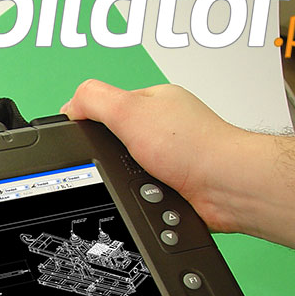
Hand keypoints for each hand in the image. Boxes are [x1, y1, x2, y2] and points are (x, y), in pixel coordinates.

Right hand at [62, 80, 294, 255]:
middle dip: (109, 157)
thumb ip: (94, 100)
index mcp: (152, 99)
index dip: (90, 122)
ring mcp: (169, 156)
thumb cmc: (194, 146)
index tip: (83, 136)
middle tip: (119, 161)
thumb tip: (69, 105)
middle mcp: (163, 126)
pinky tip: (149, 194)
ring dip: (127, 180)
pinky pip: (142, 190)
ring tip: (139, 180)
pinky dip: (141, 196)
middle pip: (113, 142)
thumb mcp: (129, 110)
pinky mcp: (173, 183)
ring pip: (126, 170)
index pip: (105, 105)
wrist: (225, 187)